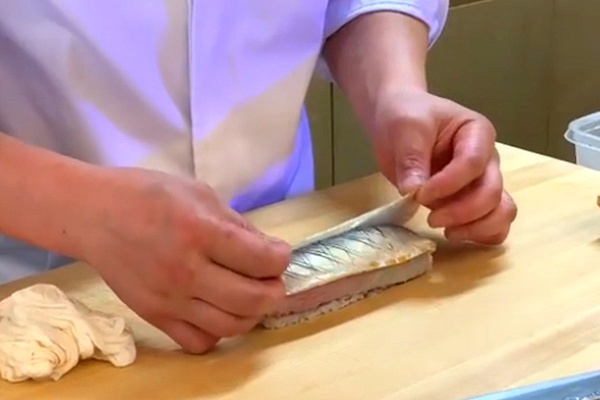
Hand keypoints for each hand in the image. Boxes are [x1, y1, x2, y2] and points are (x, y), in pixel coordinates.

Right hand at [80, 168, 290, 353]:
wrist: (93, 215)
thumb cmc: (147, 195)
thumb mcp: (199, 193)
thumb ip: (237, 224)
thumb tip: (267, 249)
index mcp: (200, 232)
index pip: (261, 260)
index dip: (281, 258)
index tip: (279, 253)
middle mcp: (186, 271)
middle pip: (253, 300)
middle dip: (275, 291)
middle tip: (271, 278)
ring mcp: (169, 300)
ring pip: (231, 326)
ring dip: (252, 313)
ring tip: (250, 294)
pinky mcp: (155, 316)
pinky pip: (199, 341)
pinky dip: (218, 331)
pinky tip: (218, 309)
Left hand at [369, 88, 516, 244]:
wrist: (397, 122)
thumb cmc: (406, 117)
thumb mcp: (405, 128)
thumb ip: (412, 158)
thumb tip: (413, 191)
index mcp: (476, 133)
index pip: (472, 164)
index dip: (448, 185)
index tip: (419, 193)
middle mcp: (487, 159)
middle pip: (491, 192)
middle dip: (462, 212)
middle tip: (430, 218)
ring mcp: (482, 182)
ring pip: (501, 212)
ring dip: (477, 228)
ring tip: (447, 232)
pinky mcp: (471, 201)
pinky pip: (492, 225)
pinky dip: (480, 235)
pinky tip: (455, 234)